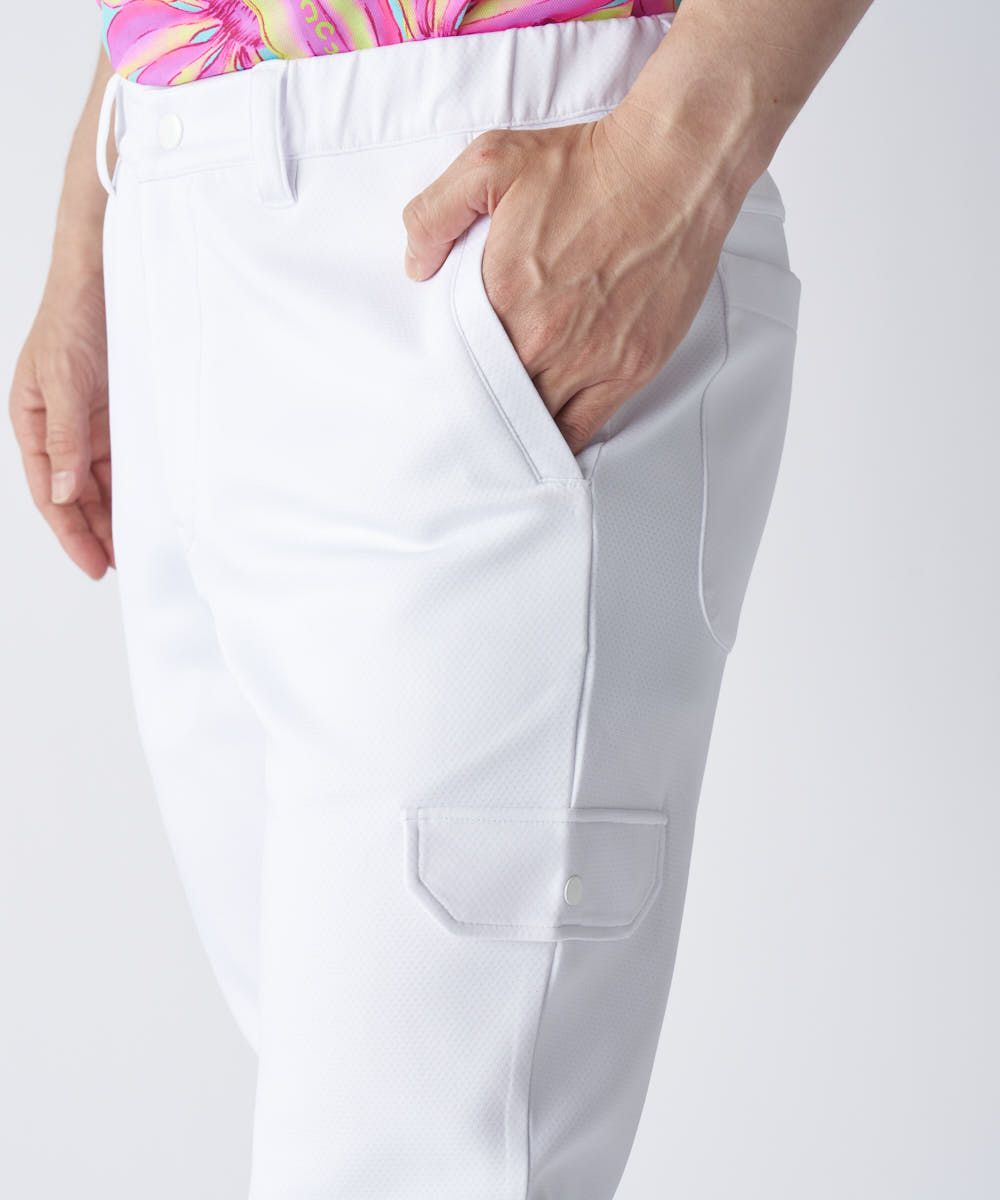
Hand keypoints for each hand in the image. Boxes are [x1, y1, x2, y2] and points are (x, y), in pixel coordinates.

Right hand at [9, 253, 113, 578]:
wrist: (104, 272)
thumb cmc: (72, 315)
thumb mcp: (64, 380)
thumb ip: (65, 438)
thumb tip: (66, 492)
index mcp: (32, 421)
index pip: (51, 492)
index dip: (71, 532)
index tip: (95, 564)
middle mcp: (60, 427)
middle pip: (77, 493)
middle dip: (95, 532)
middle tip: (121, 567)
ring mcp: (89, 420)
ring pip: (102, 480)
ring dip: (115, 512)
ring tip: (136, 546)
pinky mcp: (117, 410)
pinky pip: (124, 456)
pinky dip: (133, 482)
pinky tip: (148, 504)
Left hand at [402, 105, 737, 452]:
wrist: (672, 168)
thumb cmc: (586, 164)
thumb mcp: (490, 162)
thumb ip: (435, 214)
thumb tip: (416, 268)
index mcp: (504, 295)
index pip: (460, 361)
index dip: (450, 373)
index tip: (443, 377)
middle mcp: (545, 337)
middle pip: (496, 397)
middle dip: (481, 402)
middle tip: (467, 407)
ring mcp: (592, 359)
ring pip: (537, 419)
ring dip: (518, 422)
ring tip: (503, 420)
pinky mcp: (632, 367)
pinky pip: (584, 427)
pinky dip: (560, 436)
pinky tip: (544, 434)